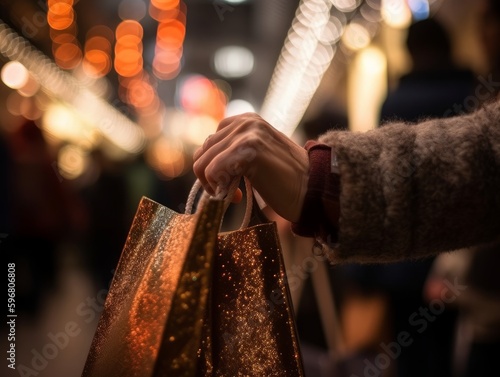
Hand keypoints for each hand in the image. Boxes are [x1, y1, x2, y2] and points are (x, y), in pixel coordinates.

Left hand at [193, 113, 308, 221]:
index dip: (213, 167)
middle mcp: (245, 122)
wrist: (313, 189)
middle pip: (203, 153)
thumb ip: (235, 151)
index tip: (229, 184)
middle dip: (211, 179)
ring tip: (235, 196)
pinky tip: (238, 196)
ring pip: (203, 162)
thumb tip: (205, 162)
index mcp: (246, 120)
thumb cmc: (286, 179)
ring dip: (214, 185)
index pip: (209, 142)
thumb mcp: (258, 155)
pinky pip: (213, 170)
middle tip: (231, 194)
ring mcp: (247, 133)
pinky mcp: (248, 148)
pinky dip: (219, 188)